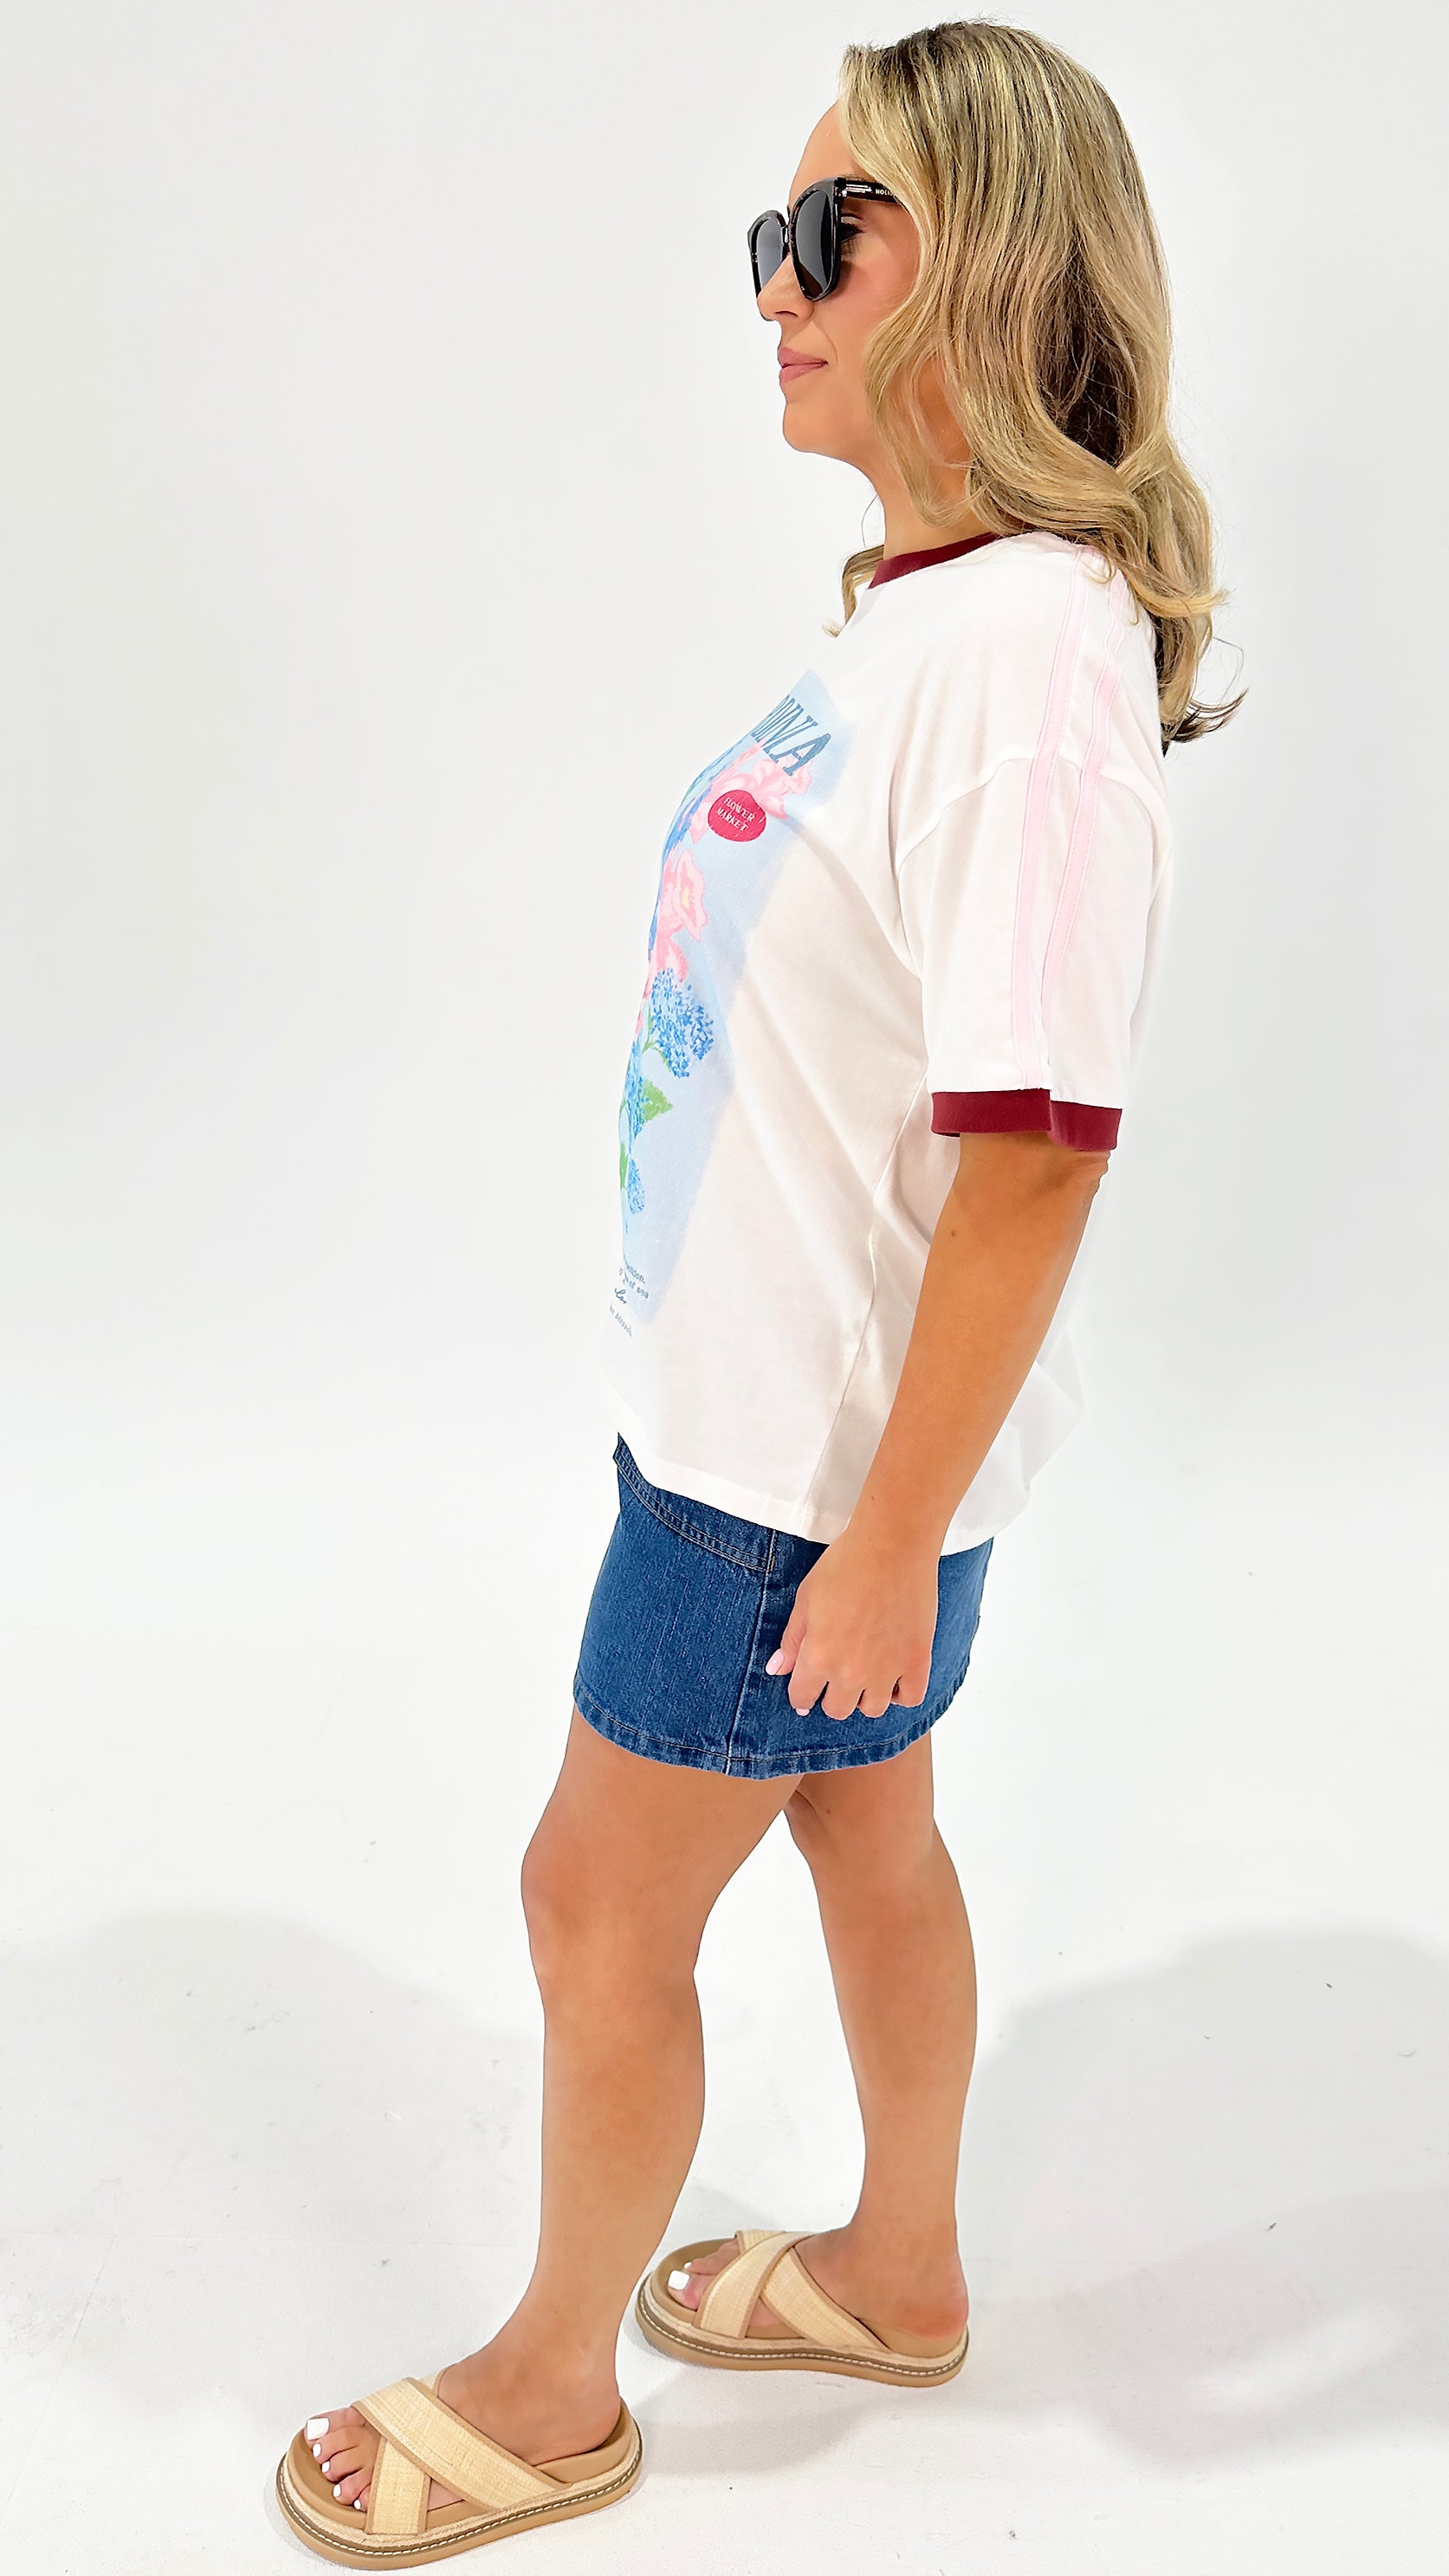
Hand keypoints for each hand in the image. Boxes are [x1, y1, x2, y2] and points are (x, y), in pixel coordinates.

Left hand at [764, 1525, 939, 1720]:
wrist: (891, 1545)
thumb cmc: (845, 1565)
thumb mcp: (806, 1599)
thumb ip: (792, 1639)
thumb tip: (776, 1669)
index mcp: (819, 1656)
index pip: (803, 1696)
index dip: (801, 1693)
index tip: (806, 1688)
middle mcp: (851, 1671)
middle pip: (837, 1709)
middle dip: (832, 1695)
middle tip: (837, 1675)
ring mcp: (887, 1669)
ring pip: (873, 1709)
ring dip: (866, 1697)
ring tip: (867, 1674)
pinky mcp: (917, 1660)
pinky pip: (911, 1698)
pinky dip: (901, 1693)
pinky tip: (894, 1678)